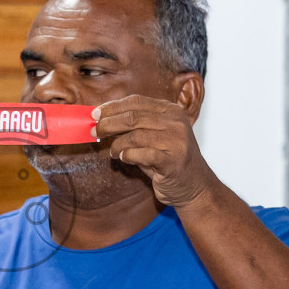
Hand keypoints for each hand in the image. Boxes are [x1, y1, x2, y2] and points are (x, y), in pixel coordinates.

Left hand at [92, 95, 217, 206]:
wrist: (194, 186)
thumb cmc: (168, 160)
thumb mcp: (155, 136)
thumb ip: (135, 126)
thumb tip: (102, 119)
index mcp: (171, 111)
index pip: (136, 101)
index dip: (112, 107)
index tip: (94, 113)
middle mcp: (176, 122)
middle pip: (133, 117)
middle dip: (108, 124)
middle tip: (94, 131)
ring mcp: (176, 141)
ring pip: (135, 136)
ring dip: (117, 144)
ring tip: (113, 152)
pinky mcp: (172, 161)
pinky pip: (141, 154)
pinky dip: (128, 156)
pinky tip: (124, 158)